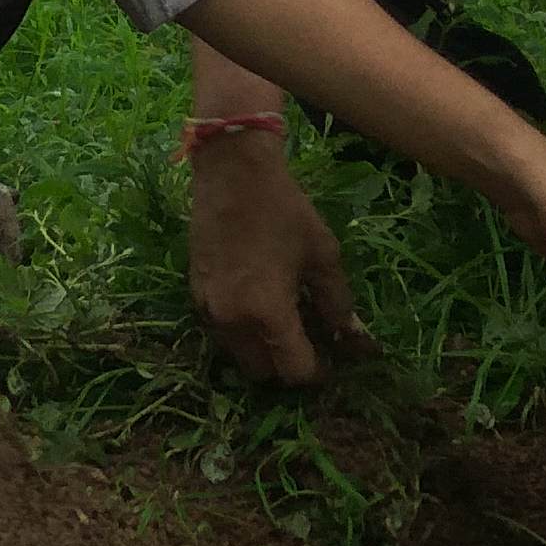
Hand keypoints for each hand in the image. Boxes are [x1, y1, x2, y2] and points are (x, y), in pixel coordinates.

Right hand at [189, 130, 364, 383]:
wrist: (232, 173)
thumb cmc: (285, 210)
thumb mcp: (322, 255)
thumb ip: (337, 302)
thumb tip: (350, 335)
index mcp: (268, 312)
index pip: (294, 370)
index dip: (317, 373)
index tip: (330, 362)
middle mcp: (233, 321)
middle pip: (262, 372)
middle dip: (287, 366)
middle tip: (308, 343)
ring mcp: (208, 310)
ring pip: (238, 355)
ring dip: (262, 350)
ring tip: (284, 322)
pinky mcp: (195, 296)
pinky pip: (222, 332)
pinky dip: (242, 331)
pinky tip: (259, 304)